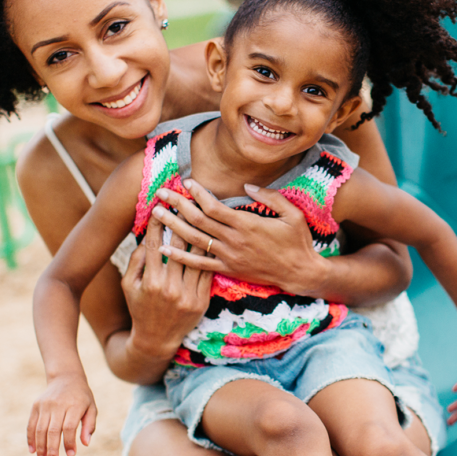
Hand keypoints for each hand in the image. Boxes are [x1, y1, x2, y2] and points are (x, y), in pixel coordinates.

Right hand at [27, 374, 96, 455]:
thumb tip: (85, 443)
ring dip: (40, 447)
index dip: (69, 442)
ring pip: (40, 429)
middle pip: (53, 430)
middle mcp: (58, 405)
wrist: (66, 377)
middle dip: (52, 449)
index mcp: (74, 405)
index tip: (71, 455)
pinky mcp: (36, 406)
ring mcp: (45, 405)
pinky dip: (31, 438)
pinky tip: (32, 450)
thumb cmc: (81, 397)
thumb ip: (89, 425)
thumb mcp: (91, 408)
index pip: (69, 427)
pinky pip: (31, 424)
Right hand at [122, 211, 212, 354]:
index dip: (157, 222)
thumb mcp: (129, 286)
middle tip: (184, 200)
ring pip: (197, 256)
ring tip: (201, 213)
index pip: (155, 243)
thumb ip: (135, 261)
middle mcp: (171, 287)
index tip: (160, 204)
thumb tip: (146, 238)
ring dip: (199, 232)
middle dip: (180, 220)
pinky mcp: (202, 300)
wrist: (157, 340)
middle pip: (178, 245)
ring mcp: (189, 294)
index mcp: (151, 281)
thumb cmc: (140, 308)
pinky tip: (211, 238)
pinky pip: (207, 271)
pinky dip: (208, 254)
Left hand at [150, 179, 324, 293]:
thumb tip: (247, 186)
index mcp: (247, 224)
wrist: (300, 273)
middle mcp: (234, 240)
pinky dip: (180, 255)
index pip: (214, 207)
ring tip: (156, 213)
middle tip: (160, 193)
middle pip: (198, 220)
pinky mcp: (229, 270)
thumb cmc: (298, 241)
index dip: (198, 194)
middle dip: (177, 205)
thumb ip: (270, 197)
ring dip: (173, 225)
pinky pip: (199, 263)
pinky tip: (163, 247)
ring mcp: (229, 257)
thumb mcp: (292, 214)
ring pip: (194, 240)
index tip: (186, 182)